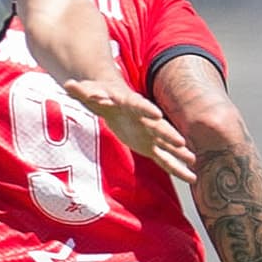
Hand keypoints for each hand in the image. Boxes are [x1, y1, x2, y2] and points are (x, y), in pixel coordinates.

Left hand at [65, 80, 196, 184]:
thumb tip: (68, 84)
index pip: (139, 106)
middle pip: (158, 127)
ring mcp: (150, 133)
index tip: (157, 114)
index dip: (147, 111)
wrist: (111, 99)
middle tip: (182, 142)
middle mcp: (145, 119)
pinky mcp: (150, 146)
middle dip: (169, 134)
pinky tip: (191, 178)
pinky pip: (165, 159)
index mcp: (131, 104)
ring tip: (193, 161)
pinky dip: (177, 168)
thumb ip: (81, 90)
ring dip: (178, 153)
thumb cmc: (99, 94)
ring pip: (166, 145)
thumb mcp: (89, 91)